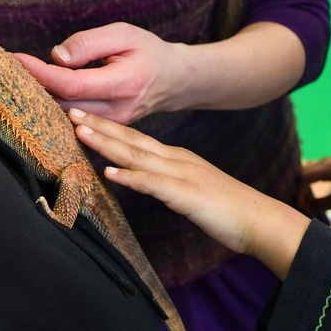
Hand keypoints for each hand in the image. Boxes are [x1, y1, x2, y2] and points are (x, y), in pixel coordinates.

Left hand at [14, 22, 183, 124]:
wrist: (174, 80)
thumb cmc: (148, 52)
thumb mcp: (123, 34)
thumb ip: (89, 44)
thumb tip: (57, 57)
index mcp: (124, 83)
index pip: (72, 85)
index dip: (41, 74)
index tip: (16, 59)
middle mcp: (117, 111)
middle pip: (64, 106)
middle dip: (33, 88)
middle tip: (7, 68)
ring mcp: (112, 125)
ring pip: (66, 118)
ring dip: (39, 100)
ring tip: (16, 80)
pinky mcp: (106, 131)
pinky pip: (73, 122)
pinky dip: (53, 108)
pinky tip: (36, 95)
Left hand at [70, 109, 309, 277]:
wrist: (259, 220)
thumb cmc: (225, 210)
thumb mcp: (189, 190)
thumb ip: (165, 183)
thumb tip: (140, 182)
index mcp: (175, 159)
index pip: (135, 139)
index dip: (108, 127)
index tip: (83, 117)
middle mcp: (176, 160)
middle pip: (131, 140)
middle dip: (100, 125)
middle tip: (70, 111)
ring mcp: (182, 175)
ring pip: (138, 156)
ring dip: (108, 143)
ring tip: (82, 133)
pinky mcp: (187, 195)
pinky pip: (154, 185)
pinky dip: (131, 177)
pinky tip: (111, 174)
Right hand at [301, 157, 330, 212]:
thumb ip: (324, 204)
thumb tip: (305, 209)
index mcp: (329, 168)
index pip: (304, 178)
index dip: (299, 193)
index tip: (301, 208)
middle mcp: (325, 162)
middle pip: (301, 173)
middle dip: (298, 190)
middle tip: (300, 207)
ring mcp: (326, 163)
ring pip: (305, 173)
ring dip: (302, 187)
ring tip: (303, 204)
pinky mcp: (328, 168)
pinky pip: (312, 174)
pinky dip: (307, 185)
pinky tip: (308, 198)